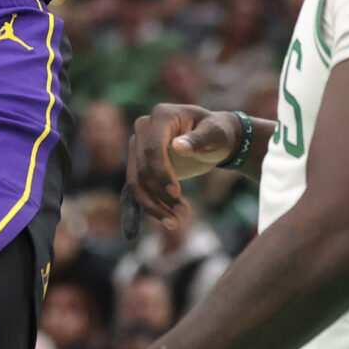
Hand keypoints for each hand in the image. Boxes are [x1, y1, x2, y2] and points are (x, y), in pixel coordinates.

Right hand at [129, 102, 246, 223]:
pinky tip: (131, 232)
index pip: (153, 149)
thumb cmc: (217, 132)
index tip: (177, 195)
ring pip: (136, 182)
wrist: (214, 138)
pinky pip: (132, 189)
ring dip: (153, 206)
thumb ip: (199, 139)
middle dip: (160, 195)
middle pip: (142, 169)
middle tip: (184, 214)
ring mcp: (138, 147)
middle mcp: (143, 129)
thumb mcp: (215, 133)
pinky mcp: (140, 165)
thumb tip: (178, 146)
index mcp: (161, 116)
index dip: (162, 173)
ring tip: (175, 223)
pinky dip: (132, 209)